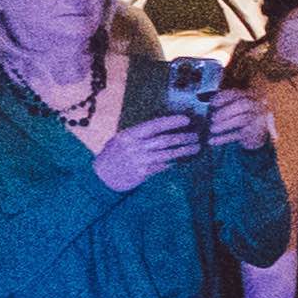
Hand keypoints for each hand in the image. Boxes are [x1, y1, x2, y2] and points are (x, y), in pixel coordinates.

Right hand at [90, 106, 208, 193]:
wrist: (101, 177)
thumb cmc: (113, 155)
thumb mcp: (120, 140)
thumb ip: (138, 134)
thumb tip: (163, 126)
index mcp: (128, 135)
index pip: (153, 125)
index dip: (171, 122)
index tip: (186, 119)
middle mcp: (133, 147)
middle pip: (164, 140)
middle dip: (182, 137)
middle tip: (196, 135)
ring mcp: (138, 161)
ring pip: (167, 154)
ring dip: (183, 150)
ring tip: (196, 147)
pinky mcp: (142, 173)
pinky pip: (163, 166)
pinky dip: (174, 162)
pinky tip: (183, 159)